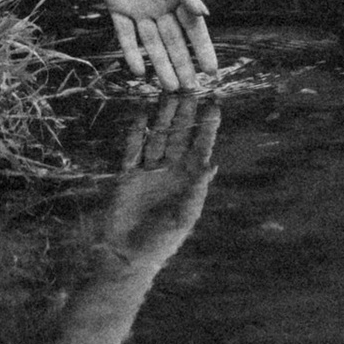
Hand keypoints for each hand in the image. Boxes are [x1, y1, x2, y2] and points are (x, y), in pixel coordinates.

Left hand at [74, 0, 217, 92]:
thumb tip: (203, 15)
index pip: (193, 28)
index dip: (202, 49)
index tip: (212, 71)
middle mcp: (160, 3)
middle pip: (173, 41)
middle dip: (182, 65)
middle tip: (190, 90)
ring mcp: (138, 7)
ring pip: (151, 43)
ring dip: (160, 64)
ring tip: (169, 87)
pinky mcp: (116, 6)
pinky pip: (124, 34)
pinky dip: (131, 52)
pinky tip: (139, 70)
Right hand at [96, 96, 219, 270]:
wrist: (128, 256)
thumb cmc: (162, 243)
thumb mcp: (185, 217)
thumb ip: (197, 190)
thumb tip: (212, 164)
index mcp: (188, 181)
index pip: (201, 148)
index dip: (208, 128)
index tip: (215, 105)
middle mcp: (170, 172)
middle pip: (179, 137)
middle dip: (185, 114)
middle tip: (190, 86)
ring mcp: (148, 172)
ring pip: (157, 138)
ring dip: (163, 117)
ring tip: (168, 92)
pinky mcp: (128, 176)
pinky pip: (132, 149)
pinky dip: (136, 132)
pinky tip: (140, 114)